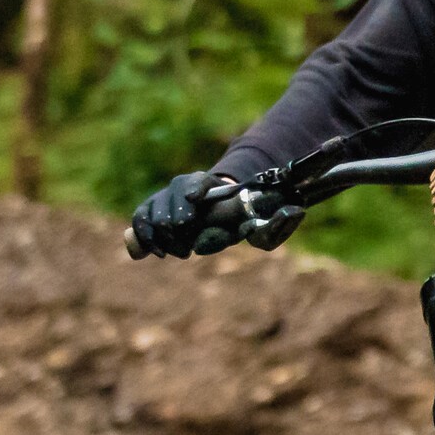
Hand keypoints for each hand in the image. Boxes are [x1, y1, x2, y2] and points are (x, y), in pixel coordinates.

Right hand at [126, 171, 296, 258]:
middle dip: (176, 223)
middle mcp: (184, 185)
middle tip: (186, 248)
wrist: (219, 213)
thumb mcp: (262, 225)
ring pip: (152, 209)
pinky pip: (139, 220)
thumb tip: (296, 213)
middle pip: (171, 197)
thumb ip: (275, 224)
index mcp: (210, 184)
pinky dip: (142, 236)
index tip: (194, 202)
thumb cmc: (243, 221)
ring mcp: (165, 196)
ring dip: (161, 234)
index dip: (193, 189)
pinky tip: (151, 254)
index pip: (196, 181)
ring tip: (177, 253)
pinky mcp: (151, 210)